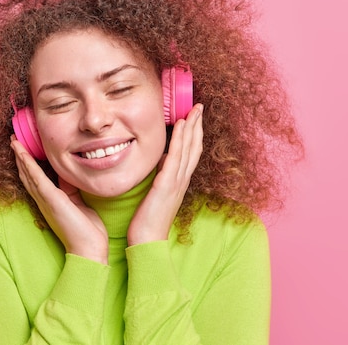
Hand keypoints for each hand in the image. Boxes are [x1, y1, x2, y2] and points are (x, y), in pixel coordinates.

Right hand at [11, 137, 108, 263]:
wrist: (89, 249)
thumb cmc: (86, 230)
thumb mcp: (78, 203)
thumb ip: (71, 190)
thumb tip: (68, 176)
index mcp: (50, 201)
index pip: (35, 179)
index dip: (28, 164)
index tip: (24, 149)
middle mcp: (44, 200)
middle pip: (27, 175)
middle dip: (20, 157)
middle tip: (13, 140)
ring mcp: (46, 200)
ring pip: (28, 174)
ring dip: (20, 157)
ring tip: (14, 142)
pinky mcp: (52, 200)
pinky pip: (37, 179)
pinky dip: (29, 165)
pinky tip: (22, 154)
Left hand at [127, 103, 203, 245]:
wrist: (147, 241)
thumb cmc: (148, 221)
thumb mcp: (157, 193)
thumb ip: (162, 177)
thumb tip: (162, 160)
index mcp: (179, 182)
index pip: (190, 153)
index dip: (194, 134)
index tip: (195, 116)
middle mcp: (181, 180)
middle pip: (194, 147)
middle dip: (198, 125)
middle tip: (200, 106)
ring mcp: (175, 182)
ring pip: (188, 149)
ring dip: (192, 128)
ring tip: (194, 110)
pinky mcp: (166, 185)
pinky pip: (175, 158)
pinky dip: (180, 141)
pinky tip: (181, 126)